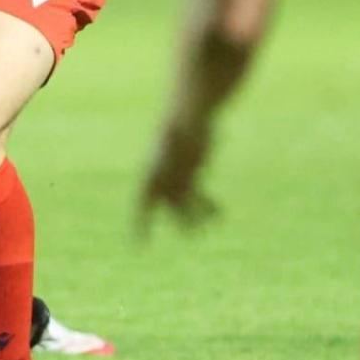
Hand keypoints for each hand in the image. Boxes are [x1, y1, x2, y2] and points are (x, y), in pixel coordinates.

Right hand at [135, 117, 219, 236]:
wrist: (189, 115)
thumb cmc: (179, 121)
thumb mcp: (177, 132)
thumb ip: (174, 138)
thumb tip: (172, 130)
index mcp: (150, 172)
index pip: (140, 204)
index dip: (139, 224)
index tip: (140, 244)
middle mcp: (162, 179)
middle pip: (167, 205)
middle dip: (178, 217)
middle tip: (189, 230)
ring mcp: (177, 179)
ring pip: (184, 205)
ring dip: (195, 216)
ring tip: (207, 223)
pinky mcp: (193, 177)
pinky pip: (199, 198)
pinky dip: (208, 207)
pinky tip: (220, 213)